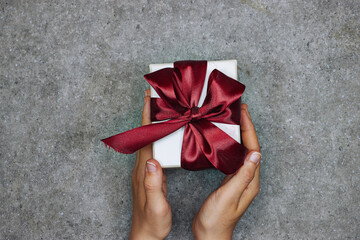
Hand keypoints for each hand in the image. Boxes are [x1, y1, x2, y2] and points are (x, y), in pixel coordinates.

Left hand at [130, 89, 171, 239]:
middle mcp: (142, 167)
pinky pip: (154, 149)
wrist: (146, 234)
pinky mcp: (150, 175)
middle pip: (145, 134)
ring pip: (149, 140)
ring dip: (154, 123)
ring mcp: (145, 170)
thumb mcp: (156, 204)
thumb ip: (153, 183)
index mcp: (144, 170)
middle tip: (155, 96)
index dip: (148, 117)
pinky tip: (165, 134)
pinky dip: (158, 136)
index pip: (146, 138)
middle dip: (150, 114)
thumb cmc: (152, 222)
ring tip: (162, 109)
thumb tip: (152, 161)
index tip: (149, 98)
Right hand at [192, 103, 260, 239]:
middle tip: (239, 110)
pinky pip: (233, 158)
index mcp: (250, 181)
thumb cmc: (217, 219)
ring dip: (239, 134)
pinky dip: (230, 145)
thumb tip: (256, 154)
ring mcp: (239, 179)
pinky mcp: (230, 181)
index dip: (249, 129)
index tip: (244, 113)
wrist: (210, 235)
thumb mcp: (229, 195)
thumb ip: (242, 175)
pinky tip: (223, 140)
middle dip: (246, 127)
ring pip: (241, 151)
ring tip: (232, 120)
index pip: (253, 149)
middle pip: (250, 147)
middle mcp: (248, 178)